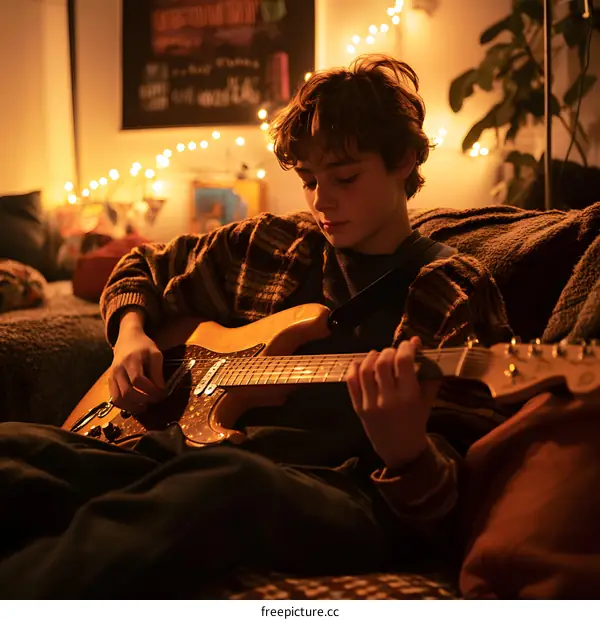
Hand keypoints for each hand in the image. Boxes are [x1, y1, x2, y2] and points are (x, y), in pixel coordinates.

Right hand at [109, 327, 165, 412]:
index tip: (162, 393)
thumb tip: (161, 391)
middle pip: (127, 392)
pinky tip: (136, 405)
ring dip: (133, 407)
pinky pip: (114, 399)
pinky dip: (125, 406)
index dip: (151, 390)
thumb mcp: (155, 354)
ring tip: (146, 406)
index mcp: (131, 360)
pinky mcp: (110, 382)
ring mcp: (112, 376)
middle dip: (144, 400)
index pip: (138, 380)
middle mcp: (118, 369)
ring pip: (118, 399)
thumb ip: (157, 372)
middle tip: (155, 401)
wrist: (127, 339)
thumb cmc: (144, 346)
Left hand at [346, 337, 440, 468]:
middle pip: (383, 363)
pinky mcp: (358, 408)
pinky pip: (351, 383)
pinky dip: (354, 369)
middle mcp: (388, 399)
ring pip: (365, 370)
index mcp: (408, 396)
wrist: (400, 450)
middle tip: (393, 351)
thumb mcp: (427, 399)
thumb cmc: (416, 422)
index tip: (408, 344)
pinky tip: (360, 363)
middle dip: (388, 351)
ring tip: (378, 354)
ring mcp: (370, 404)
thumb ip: (427, 373)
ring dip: (371, 357)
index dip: (405, 347)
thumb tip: (418, 343)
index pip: (403, 362)